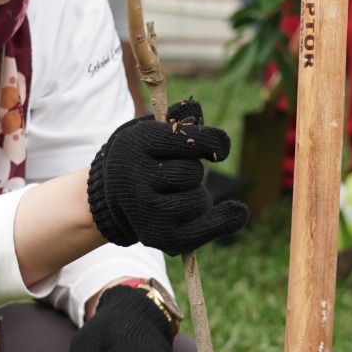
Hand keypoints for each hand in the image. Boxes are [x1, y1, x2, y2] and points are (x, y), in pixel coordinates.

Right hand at [86, 99, 248, 253]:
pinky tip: (238, 212)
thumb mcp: (151, 130)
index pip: (187, 139)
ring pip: (198, 200)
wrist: (112, 197)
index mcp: (135, 144)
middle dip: (192, 172)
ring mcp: (144, 211)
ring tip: (174, 196)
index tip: (221, 148)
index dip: (213, 142)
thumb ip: (176, 119)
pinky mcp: (156, 237)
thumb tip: (197, 114)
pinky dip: (222, 222)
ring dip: (196, 197)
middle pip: (193, 173)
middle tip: (172, 176)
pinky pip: (200, 230)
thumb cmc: (143, 157)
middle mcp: (134, 178)